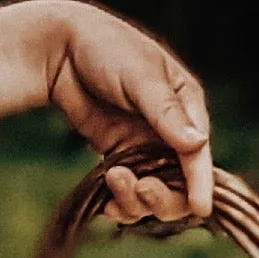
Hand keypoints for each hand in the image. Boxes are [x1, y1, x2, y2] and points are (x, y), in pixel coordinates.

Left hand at [43, 2, 213, 226]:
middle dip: (164, 195)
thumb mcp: (140, 76)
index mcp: (187, 106)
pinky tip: (106, 204)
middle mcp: (170, 131)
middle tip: (141, 190)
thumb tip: (198, 144)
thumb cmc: (106, 49)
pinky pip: (127, 190)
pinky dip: (120, 202)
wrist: (58, 50)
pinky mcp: (118, 156)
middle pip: (180, 182)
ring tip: (113, 179)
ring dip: (136, 199)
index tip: (199, 208)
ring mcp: (143, 146)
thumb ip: (166, 112)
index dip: (200, 181)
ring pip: (152, 192)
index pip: (198, 153)